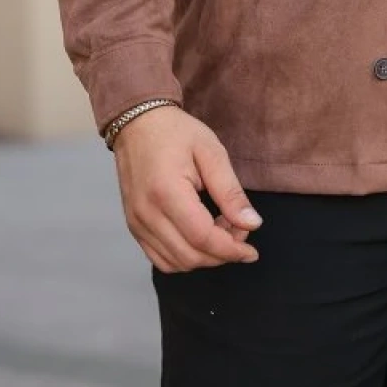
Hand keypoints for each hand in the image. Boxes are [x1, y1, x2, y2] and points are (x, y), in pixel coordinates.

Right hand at [113, 105, 262, 272]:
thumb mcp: (211, 152)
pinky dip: (185, 257)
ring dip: (204, 257)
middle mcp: (146, 214)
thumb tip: (252, 224)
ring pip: (175, 263)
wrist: (137, 124)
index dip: (230, 250)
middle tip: (239, 230)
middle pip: (189, 256)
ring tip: (221, 230)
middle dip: (221, 253)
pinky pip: (160, 258)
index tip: (252, 251)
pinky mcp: (134, 227)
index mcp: (166, 192)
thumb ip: (230, 192)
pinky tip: (200, 238)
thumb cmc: (176, 132)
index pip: (202, 237)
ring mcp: (136, 223)